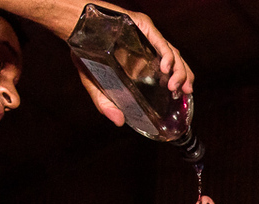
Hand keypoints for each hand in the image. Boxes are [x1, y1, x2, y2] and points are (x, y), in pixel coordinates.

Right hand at [72, 4, 193, 126]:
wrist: (73, 26)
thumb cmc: (85, 52)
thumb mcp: (95, 82)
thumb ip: (105, 102)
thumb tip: (118, 122)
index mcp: (143, 63)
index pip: (171, 72)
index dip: (181, 83)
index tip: (185, 96)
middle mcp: (149, 49)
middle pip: (177, 64)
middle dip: (184, 79)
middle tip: (185, 92)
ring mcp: (147, 38)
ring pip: (172, 53)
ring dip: (178, 70)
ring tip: (174, 86)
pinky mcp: (142, 26)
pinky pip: (160, 41)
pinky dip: (167, 55)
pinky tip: (166, 68)